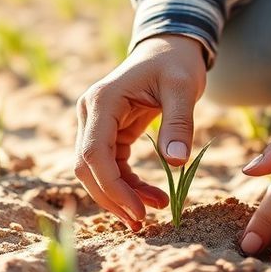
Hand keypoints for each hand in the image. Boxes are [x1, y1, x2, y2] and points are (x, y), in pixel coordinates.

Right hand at [74, 34, 206, 229]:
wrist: (169, 47)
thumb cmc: (176, 62)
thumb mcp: (183, 87)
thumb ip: (179, 123)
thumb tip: (176, 162)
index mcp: (102, 101)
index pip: (94, 154)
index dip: (113, 187)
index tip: (139, 211)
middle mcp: (90, 113)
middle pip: (87, 168)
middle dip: (112, 199)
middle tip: (142, 224)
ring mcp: (95, 124)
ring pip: (96, 172)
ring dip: (120, 196)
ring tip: (154, 211)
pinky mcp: (108, 132)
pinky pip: (111, 166)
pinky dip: (127, 185)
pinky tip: (151, 197)